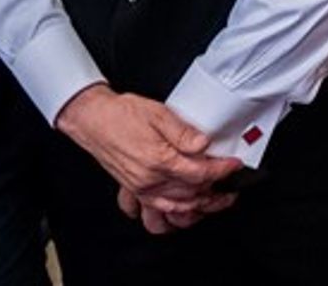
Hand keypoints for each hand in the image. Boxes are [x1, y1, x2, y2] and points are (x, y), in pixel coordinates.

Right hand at [55, 85, 241, 211]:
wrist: (93, 120)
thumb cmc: (122, 115)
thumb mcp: (158, 113)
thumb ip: (183, 131)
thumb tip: (203, 144)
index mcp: (159, 160)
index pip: (199, 173)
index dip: (221, 170)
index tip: (234, 165)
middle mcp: (149, 179)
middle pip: (191, 195)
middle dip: (216, 193)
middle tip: (232, 186)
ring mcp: (141, 188)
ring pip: (176, 208)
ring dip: (199, 208)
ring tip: (215, 201)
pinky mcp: (134, 190)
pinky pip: (157, 212)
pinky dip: (174, 215)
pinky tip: (185, 210)